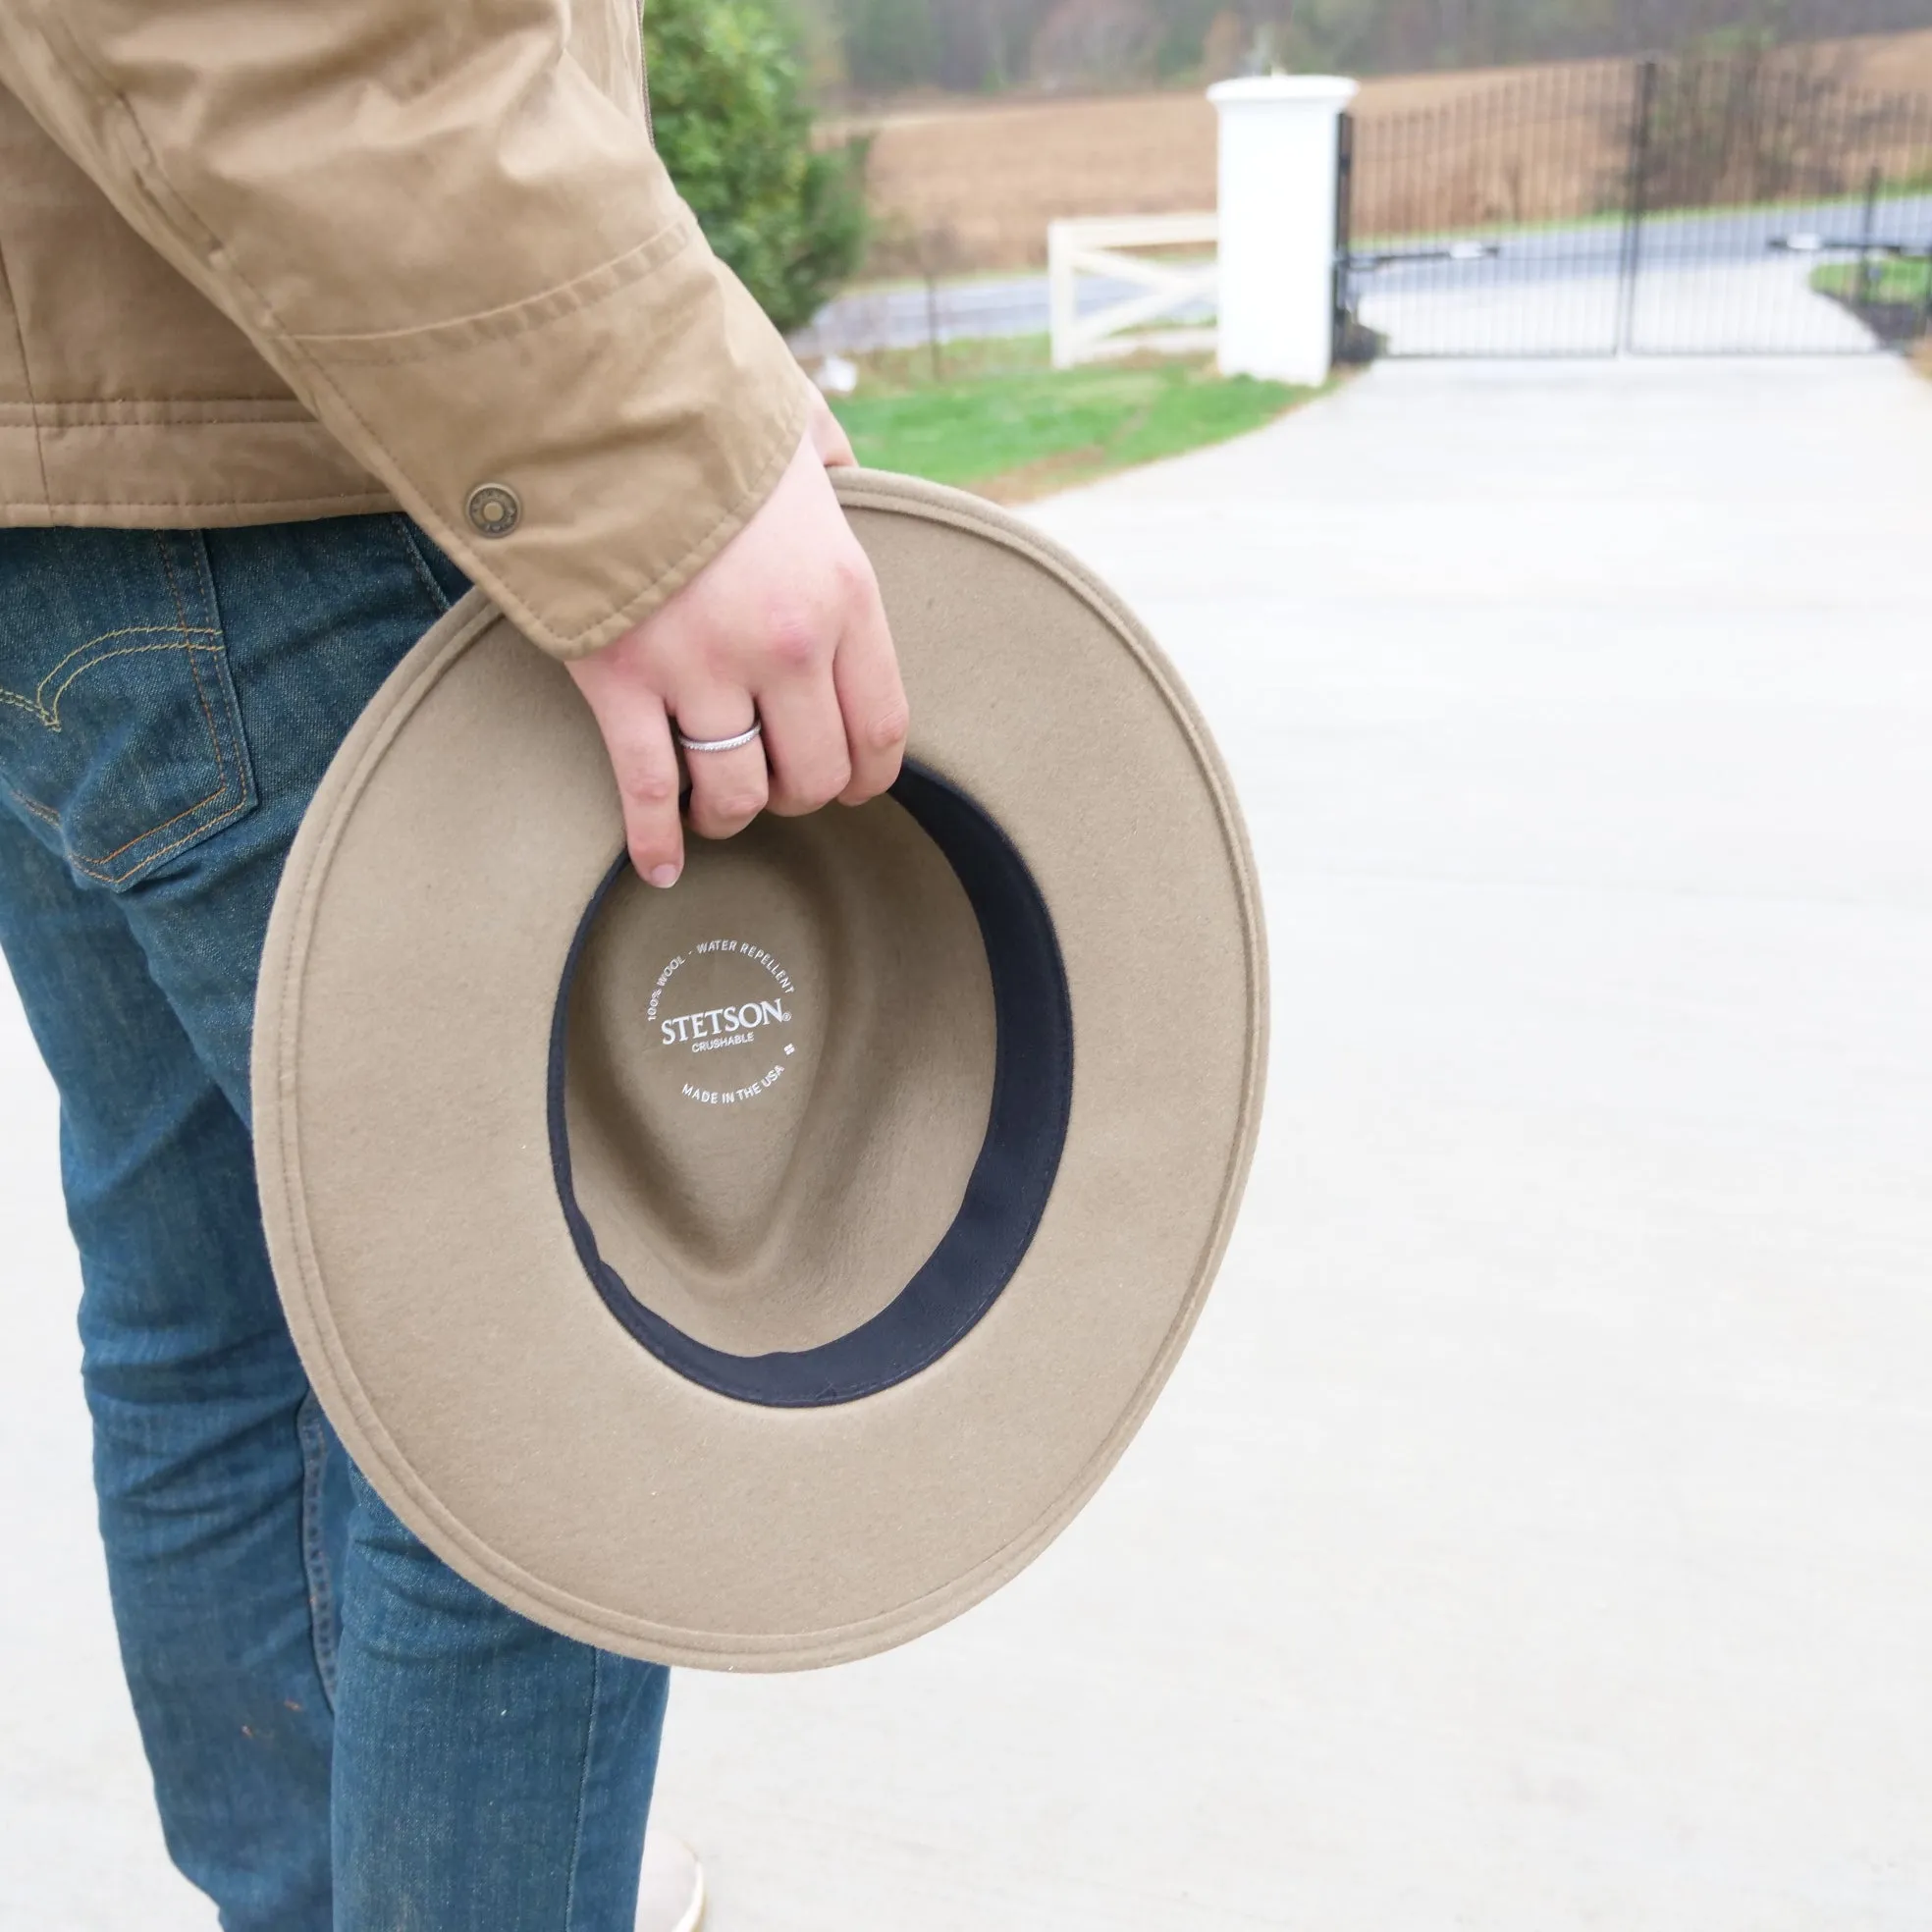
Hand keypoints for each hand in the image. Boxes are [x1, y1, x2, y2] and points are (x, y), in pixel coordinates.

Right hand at [566, 396, 906, 885]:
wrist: (594, 397)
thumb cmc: (700, 413)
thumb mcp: (797, 432)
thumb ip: (833, 467)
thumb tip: (841, 473)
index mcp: (844, 593)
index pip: (880, 729)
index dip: (865, 776)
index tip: (846, 784)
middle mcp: (786, 645)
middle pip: (812, 777)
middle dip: (796, 796)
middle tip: (774, 784)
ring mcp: (702, 669)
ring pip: (737, 795)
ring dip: (729, 814)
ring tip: (716, 808)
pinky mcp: (621, 681)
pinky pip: (649, 790)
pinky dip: (654, 839)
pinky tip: (661, 865)